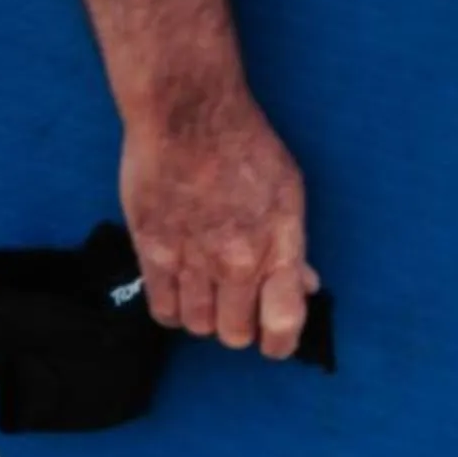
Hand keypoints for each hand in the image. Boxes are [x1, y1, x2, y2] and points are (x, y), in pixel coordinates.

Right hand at [120, 83, 318, 359]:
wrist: (189, 114)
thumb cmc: (245, 144)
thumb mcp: (288, 188)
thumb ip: (292, 245)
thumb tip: (305, 284)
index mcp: (277, 244)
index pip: (284, 323)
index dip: (281, 342)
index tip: (275, 340)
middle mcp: (237, 262)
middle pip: (236, 334)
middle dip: (240, 324)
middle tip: (237, 302)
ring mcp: (192, 261)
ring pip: (199, 327)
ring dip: (205, 315)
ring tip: (207, 287)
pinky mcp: (153, 254)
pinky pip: (163, 311)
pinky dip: (173, 308)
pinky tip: (180, 286)